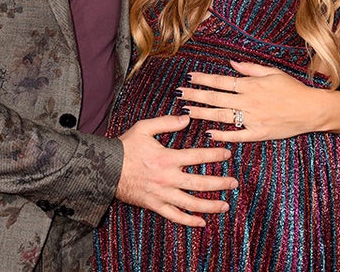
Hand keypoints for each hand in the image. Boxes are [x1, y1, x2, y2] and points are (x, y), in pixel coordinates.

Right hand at [116, 114, 237, 226]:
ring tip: (225, 205)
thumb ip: (166, 122)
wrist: (105, 168)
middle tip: (234, 183)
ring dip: (210, 205)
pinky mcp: (155, 205)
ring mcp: (162, 194)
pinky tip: (202, 222)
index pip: (198, 156)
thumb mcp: (144, 128)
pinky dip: (189, 221)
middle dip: (220, 183)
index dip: (215, 154)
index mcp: (167, 158)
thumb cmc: (125, 147)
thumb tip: (186, 118)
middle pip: (200, 183)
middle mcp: (167, 178)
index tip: (228, 154)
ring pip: (191, 203)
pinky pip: (174, 216)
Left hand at [178, 60, 326, 141]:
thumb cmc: (293, 89)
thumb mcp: (272, 72)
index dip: (204, 79)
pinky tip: (209, 132)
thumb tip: (232, 63)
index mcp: (251, 85)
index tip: (190, 77)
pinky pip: (237, 135)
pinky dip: (223, 134)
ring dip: (203, 113)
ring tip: (188, 110)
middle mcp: (248, 101)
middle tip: (180, 93)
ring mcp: (253, 118)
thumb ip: (251, 69)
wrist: (312, 110)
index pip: (221, 81)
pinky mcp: (259, 133)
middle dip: (196, 95)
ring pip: (222, 116)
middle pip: (216, 98)